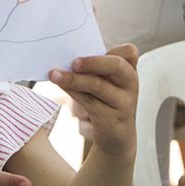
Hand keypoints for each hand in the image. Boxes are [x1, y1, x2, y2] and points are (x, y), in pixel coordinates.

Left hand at [49, 44, 137, 160]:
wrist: (117, 137)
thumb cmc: (106, 102)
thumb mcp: (107, 83)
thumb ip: (96, 69)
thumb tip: (65, 55)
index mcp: (129, 71)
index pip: (130, 52)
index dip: (114, 49)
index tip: (94, 49)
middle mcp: (130, 85)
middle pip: (116, 66)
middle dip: (93, 62)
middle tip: (74, 62)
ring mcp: (123, 103)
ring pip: (97, 86)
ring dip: (73, 79)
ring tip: (54, 74)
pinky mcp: (111, 119)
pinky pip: (89, 102)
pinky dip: (72, 92)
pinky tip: (60, 85)